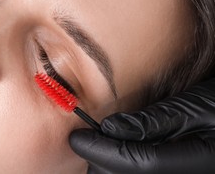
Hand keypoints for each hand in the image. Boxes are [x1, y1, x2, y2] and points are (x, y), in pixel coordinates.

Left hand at [69, 78, 214, 173]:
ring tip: (102, 142)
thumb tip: (109, 128)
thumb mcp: (193, 107)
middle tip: (87, 137)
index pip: (136, 164)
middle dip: (100, 160)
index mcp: (197, 163)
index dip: (101, 151)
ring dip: (107, 165)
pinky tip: (118, 152)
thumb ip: (152, 121)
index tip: (77, 138)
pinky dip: (119, 168)